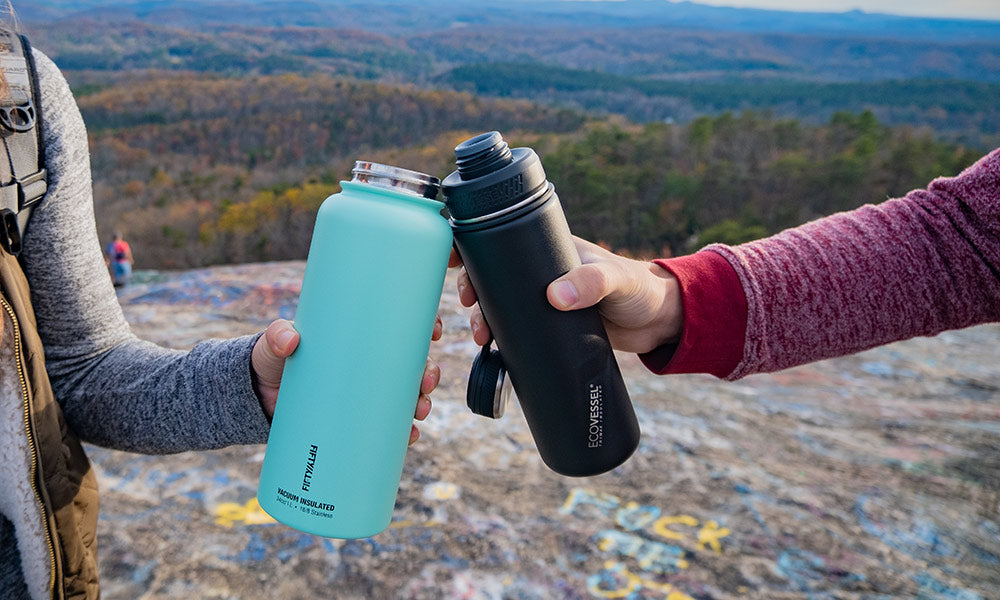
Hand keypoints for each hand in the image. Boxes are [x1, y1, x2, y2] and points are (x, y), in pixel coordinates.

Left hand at [251, 317, 442, 444]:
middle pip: (413, 366)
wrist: (255, 398)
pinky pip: (388, 428)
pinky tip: (410, 436)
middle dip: (429, 373)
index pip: (401, 328)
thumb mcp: (273, 344)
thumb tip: (291, 339)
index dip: (426, 327)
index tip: (434, 330)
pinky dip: (403, 433)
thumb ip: (277, 336)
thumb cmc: (271, 361)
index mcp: (360, 339)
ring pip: (406, 397)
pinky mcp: (355, 420)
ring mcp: (364, 395)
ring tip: (419, 412)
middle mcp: (369, 367)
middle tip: (426, 381)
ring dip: (422, 403)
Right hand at [452, 237, 682, 353]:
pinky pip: (518, 332)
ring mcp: (545, 303)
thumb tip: (554, 296)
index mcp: (552, 250)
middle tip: (470, 306)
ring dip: (484, 320)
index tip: (455, 260)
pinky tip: (492, 351)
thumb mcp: (615, 279)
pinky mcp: (551, 328)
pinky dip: (501, 341)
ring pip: (501, 308)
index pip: (505, 242)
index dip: (475, 249)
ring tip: (482, 337)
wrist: (659, 323)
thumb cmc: (640, 289)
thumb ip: (590, 284)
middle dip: (473, 290)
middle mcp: (542, 275)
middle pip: (494, 278)